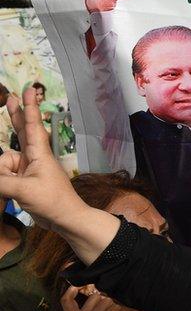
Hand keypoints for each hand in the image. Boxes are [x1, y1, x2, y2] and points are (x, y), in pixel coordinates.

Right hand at [0, 90, 80, 230]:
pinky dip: (3, 182)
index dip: (28, 108)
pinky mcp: (24, 180)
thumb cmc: (52, 201)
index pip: (31, 126)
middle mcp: (34, 157)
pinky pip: (5, 175)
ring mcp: (28, 169)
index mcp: (39, 154)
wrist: (65, 219)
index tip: (30, 91)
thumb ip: (0, 181)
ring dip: (3, 177)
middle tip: (10, 97)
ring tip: (16, 192)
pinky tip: (7, 194)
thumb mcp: (23, 190)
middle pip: (20, 132)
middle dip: (14, 116)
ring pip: (3, 164)